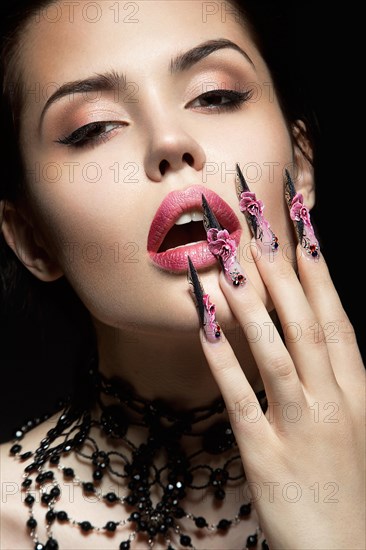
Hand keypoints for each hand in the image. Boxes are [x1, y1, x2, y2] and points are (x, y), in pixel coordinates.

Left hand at [200, 243, 364, 549]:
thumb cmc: (347, 483)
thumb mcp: (351, 421)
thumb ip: (332, 375)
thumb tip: (308, 325)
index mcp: (355, 390)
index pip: (334, 317)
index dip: (318, 270)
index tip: (302, 228)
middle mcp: (333, 401)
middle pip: (305, 324)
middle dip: (283, 271)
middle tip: (261, 225)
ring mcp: (301, 427)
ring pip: (276, 354)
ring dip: (252, 305)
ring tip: (229, 263)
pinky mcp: (268, 457)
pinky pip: (240, 398)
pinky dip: (222, 359)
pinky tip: (205, 326)